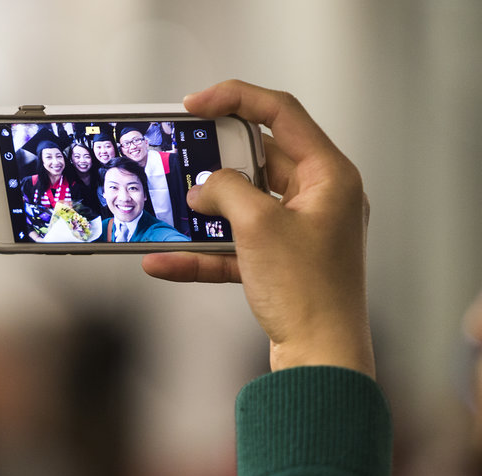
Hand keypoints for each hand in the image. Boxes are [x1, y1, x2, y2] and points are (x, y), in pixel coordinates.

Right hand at [142, 80, 373, 377]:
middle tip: (179, 158)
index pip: (282, 114)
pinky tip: (162, 262)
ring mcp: (300, 234)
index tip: (194, 105)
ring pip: (243, 207)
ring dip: (204, 211)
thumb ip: (226, 191)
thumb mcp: (258, 226)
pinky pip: (235, 249)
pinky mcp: (280, 266)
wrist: (320, 360)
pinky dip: (202, 254)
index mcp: (330, 176)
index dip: (236, 99)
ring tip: (168, 209)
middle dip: (214, 164)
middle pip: (259, 161)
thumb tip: (205, 188)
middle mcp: (320, 200)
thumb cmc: (307, 291)